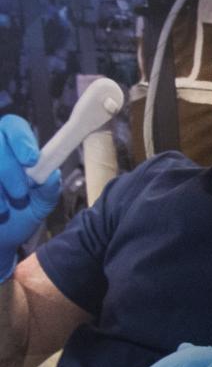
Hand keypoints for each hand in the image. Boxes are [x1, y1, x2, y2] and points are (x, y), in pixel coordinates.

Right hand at [0, 115, 60, 278]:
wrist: (0, 240)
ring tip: (3, 208)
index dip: (21, 138)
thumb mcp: (41, 205)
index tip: (31, 159)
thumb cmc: (20, 216)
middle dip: (9, 168)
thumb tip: (52, 174)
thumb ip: (49, 189)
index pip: (13, 126)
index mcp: (13, 149)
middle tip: (20, 193)